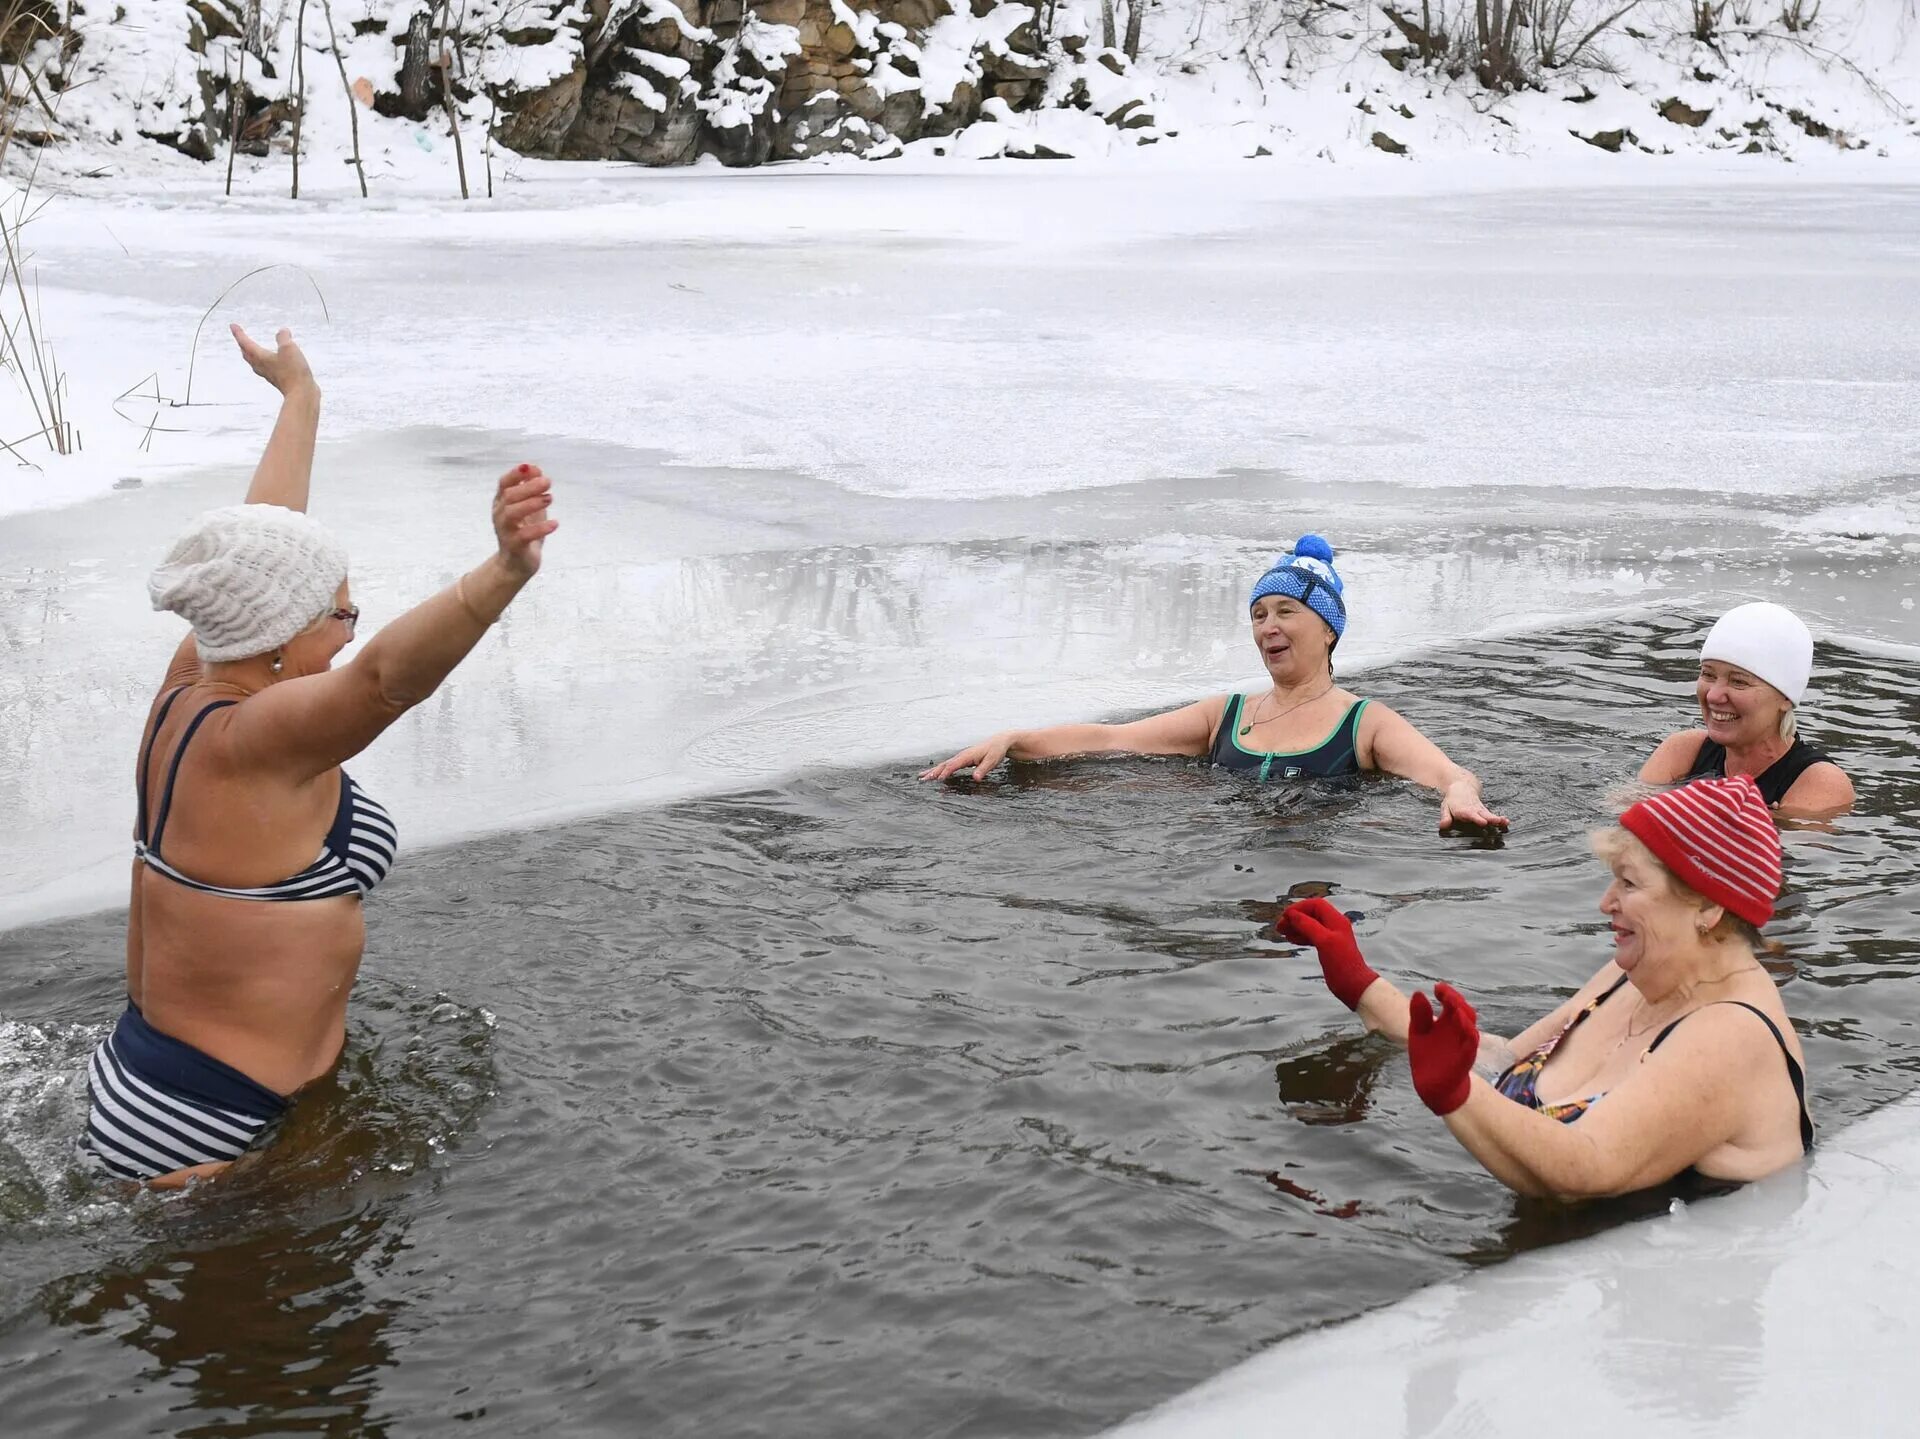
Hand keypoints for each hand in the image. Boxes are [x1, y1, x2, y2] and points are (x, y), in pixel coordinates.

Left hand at [231, 324, 316, 396]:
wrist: (302, 394)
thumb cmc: (293, 371)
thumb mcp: (289, 348)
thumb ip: (283, 337)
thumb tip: (283, 331)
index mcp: (261, 357)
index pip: (245, 343)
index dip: (239, 333)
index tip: (232, 325)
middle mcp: (262, 367)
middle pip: (247, 355)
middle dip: (243, 345)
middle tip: (240, 338)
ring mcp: (271, 375)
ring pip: (256, 363)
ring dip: (252, 356)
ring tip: (252, 351)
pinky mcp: (280, 381)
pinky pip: (268, 369)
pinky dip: (266, 362)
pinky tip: (274, 362)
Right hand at [494, 463, 556, 578]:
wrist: (516, 564)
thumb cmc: (523, 531)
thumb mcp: (528, 508)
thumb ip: (531, 490)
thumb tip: (536, 469)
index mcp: (502, 502)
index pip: (504, 484)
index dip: (515, 474)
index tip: (531, 467)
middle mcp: (499, 514)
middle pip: (509, 496)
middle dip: (528, 487)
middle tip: (548, 482)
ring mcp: (505, 531)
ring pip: (512, 513)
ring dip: (531, 503)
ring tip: (550, 498)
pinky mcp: (514, 546)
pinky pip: (524, 536)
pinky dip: (540, 528)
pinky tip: (555, 524)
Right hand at [919, 731, 1021, 781]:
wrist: (999, 741)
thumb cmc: (996, 751)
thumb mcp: (992, 761)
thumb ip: (983, 769)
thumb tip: (976, 778)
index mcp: (968, 755)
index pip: (954, 764)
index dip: (946, 772)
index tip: (938, 779)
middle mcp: (962, 755)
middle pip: (945, 764)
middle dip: (934, 772)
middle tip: (923, 779)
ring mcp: (961, 757)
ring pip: (944, 764)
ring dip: (933, 771)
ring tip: (921, 777)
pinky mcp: (962, 760)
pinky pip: (948, 765)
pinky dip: (939, 770)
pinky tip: (934, 774)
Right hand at [1279, 897, 1379, 1010]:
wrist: (1354, 986)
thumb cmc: (1342, 965)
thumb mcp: (1323, 942)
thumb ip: (1308, 925)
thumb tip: (1291, 914)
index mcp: (1336, 921)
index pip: (1315, 905)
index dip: (1299, 908)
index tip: (1285, 916)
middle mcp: (1335, 926)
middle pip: (1312, 914)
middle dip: (1295, 917)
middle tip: (1279, 927)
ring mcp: (1332, 937)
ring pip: (1311, 925)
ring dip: (1296, 927)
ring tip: (1282, 933)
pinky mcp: (1329, 948)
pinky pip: (1313, 936)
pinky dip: (1301, 936)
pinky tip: (1292, 940)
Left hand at [1407, 982, 1478, 1115]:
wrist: (1431, 1086)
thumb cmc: (1426, 1056)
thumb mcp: (1418, 1032)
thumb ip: (1419, 1014)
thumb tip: (1419, 992)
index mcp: (1447, 1021)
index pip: (1451, 1001)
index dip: (1446, 992)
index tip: (1437, 987)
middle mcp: (1458, 1030)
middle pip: (1463, 1009)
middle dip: (1455, 999)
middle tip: (1443, 992)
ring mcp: (1463, 1043)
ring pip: (1470, 1024)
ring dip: (1463, 1013)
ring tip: (1453, 1004)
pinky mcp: (1465, 1057)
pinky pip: (1471, 1043)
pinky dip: (1469, 1032)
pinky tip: (1462, 1023)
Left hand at [1439, 780, 1508, 833]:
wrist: (1462, 786)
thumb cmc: (1453, 800)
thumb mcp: (1445, 807)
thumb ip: (1445, 817)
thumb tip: (1443, 825)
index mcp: (1462, 809)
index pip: (1469, 814)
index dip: (1476, 818)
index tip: (1483, 822)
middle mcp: (1473, 809)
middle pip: (1482, 814)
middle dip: (1489, 818)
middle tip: (1496, 821)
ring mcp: (1480, 810)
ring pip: (1488, 814)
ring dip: (1496, 818)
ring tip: (1504, 822)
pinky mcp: (1484, 811)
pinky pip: (1492, 815)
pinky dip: (1499, 818)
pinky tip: (1506, 822)